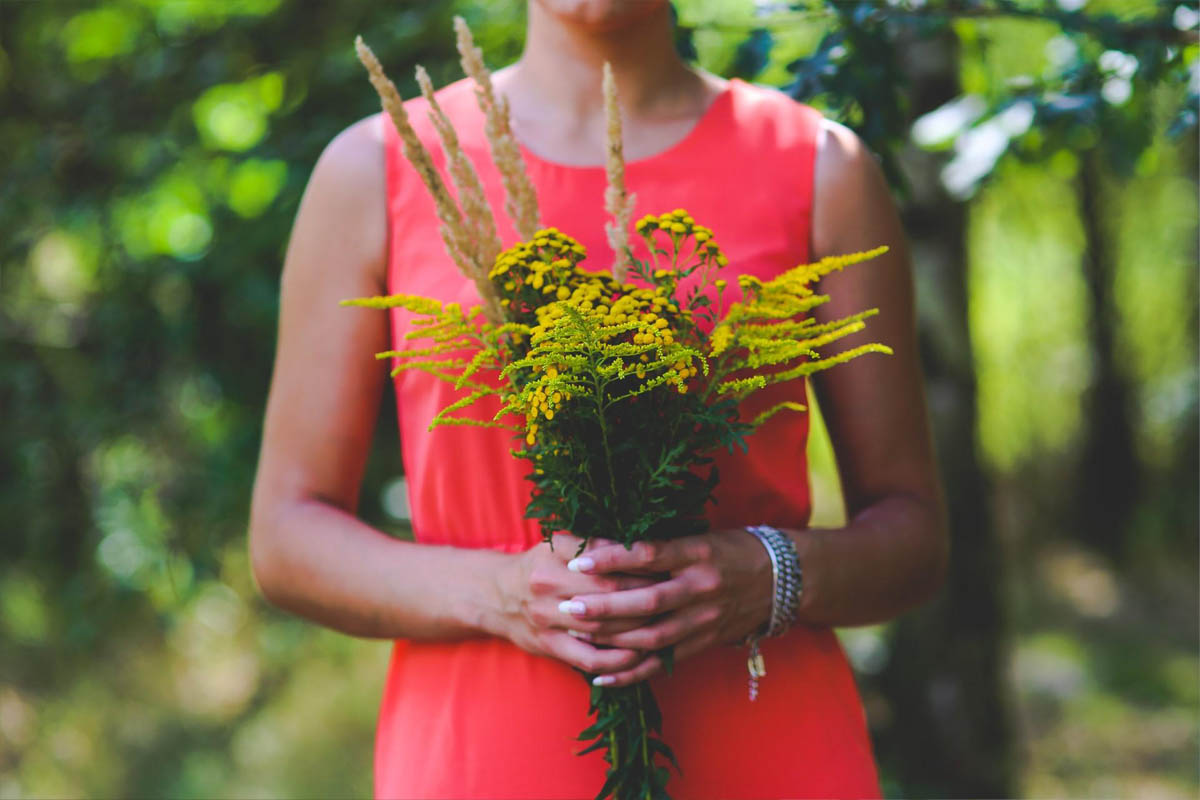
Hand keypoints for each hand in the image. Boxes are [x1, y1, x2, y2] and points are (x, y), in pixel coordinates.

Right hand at [495, 532, 664, 675]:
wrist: (494, 596)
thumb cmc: (537, 565)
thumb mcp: (558, 545)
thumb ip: (593, 545)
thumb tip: (637, 546)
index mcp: (553, 559)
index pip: (607, 567)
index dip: (641, 572)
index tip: (668, 572)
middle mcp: (547, 589)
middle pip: (608, 598)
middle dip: (645, 601)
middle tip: (674, 600)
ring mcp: (547, 621)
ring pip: (601, 630)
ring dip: (637, 632)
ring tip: (666, 627)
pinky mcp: (548, 647)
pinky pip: (588, 658)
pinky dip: (616, 661)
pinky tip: (639, 657)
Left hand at [557, 529, 774, 687]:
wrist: (782, 578)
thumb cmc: (732, 549)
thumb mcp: (700, 536)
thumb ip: (660, 545)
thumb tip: (604, 543)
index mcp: (697, 553)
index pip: (649, 555)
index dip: (612, 558)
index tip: (578, 560)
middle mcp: (701, 588)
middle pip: (647, 601)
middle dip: (604, 606)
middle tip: (568, 606)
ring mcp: (704, 619)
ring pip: (652, 635)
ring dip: (612, 639)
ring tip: (577, 635)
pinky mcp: (704, 643)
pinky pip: (663, 663)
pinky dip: (631, 673)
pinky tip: (601, 676)